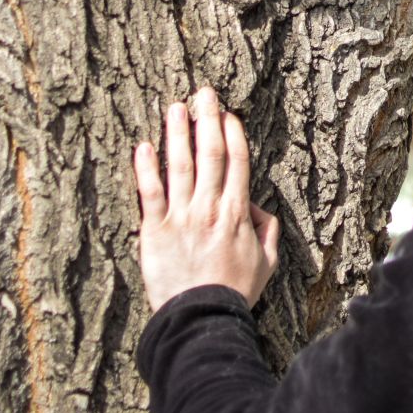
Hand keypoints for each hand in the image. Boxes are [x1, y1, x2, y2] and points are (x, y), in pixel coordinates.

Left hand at [134, 88, 281, 312]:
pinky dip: (146, 168)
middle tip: (203, 93)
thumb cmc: (234, 293)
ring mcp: (182, 217)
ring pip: (180, 165)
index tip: (227, 113)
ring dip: (177, 133)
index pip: (236, 162)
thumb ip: (268, 231)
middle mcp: (210, 207)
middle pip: (210, 154)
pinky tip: (143, 145)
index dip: (232, 133)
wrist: (202, 318)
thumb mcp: (268, 263)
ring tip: (175, 106)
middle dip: (207, 120)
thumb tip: (259, 208)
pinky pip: (150, 193)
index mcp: (237, 212)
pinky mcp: (155, 231)